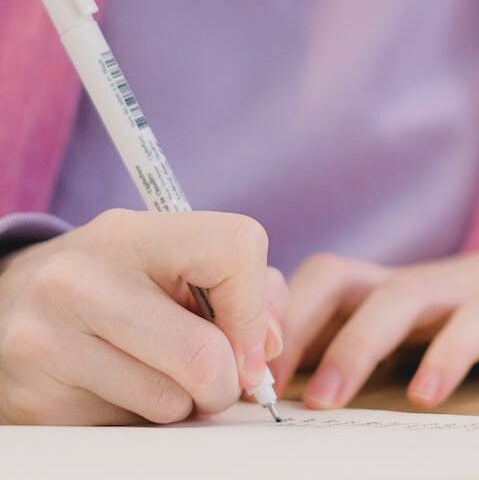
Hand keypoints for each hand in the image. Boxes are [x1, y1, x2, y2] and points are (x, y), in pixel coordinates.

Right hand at [0, 209, 285, 424]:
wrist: (13, 303)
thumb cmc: (120, 281)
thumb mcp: (177, 261)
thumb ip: (248, 290)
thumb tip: (269, 347)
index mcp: (131, 233)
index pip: (236, 248)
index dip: (256, 305)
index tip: (247, 335)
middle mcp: (81, 280)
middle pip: (205, 354)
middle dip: (228, 380)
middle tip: (216, 378)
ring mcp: (48, 340)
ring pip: (171, 401)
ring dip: (185, 403)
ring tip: (159, 374)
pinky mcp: (34, 399)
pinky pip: (130, 429)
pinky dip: (142, 418)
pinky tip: (118, 387)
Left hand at [271, 234, 478, 408]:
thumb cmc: (449, 317)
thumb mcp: (393, 330)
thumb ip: (342, 348)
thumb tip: (270, 389)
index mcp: (371, 287)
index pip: (306, 285)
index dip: (270, 322)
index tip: (240, 376)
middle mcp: (402, 282)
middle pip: (338, 279)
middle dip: (296, 327)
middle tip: (264, 387)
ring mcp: (453, 291)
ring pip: (399, 298)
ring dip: (355, 344)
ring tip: (325, 400)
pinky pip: (470, 326)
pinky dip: (445, 357)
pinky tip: (424, 397)